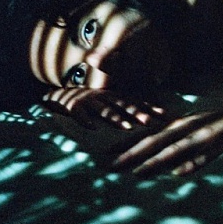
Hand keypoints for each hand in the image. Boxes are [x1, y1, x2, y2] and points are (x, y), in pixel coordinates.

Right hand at [42, 87, 164, 129]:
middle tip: (149, 122)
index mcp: (113, 96)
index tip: (164, 115)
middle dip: (137, 113)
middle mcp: (103, 96)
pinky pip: (79, 114)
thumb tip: (145, 118)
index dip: (148, 108)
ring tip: (127, 128)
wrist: (59, 95)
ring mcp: (88, 101)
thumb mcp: (106, 103)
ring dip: (115, 119)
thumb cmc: (88, 103)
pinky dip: (86, 121)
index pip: (134, 102)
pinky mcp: (73, 107)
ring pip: (104, 110)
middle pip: (123, 105)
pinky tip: (93, 128)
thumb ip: (122, 109)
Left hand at [111, 104, 222, 175]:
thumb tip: (177, 173)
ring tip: (132, 171)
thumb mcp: (208, 145)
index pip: (150, 136)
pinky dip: (183, 159)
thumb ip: (194, 158)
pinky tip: (171, 170)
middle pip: (152, 140)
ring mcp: (199, 132)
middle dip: (129, 153)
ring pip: (170, 147)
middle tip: (107, 164)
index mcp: (181, 126)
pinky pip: (195, 150)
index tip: (107, 156)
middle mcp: (186, 126)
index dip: (128, 145)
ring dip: (150, 159)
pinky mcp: (213, 138)